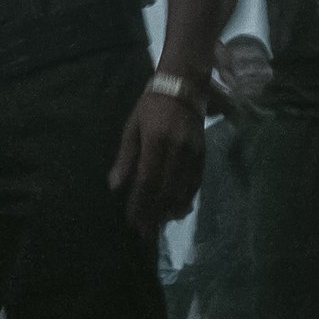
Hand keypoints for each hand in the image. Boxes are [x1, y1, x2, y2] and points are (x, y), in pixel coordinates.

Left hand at [108, 89, 203, 233]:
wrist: (183, 86)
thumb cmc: (151, 106)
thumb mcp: (132, 127)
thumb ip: (126, 157)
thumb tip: (115, 186)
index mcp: (156, 141)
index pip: (147, 180)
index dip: (140, 204)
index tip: (132, 221)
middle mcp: (177, 149)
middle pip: (165, 190)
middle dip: (154, 213)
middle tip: (144, 232)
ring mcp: (193, 152)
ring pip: (182, 189)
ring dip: (170, 210)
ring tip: (158, 224)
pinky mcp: (203, 153)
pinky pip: (196, 182)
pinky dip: (187, 199)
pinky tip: (178, 210)